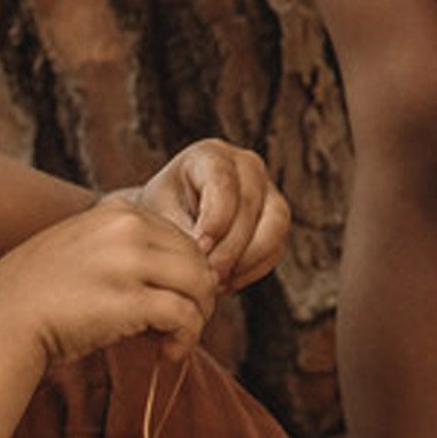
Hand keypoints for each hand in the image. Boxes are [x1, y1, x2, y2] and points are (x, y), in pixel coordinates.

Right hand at [0, 198, 218, 365]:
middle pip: (198, 260)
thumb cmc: (40, 295)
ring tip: (175, 341)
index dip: (185, 274)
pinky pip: (184, 316)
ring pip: (200, 285)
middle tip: (180, 327)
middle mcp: (127, 228)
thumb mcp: (84, 250)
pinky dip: (186, 339)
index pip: (182, 238)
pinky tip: (169, 353)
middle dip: (198, 296)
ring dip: (197, 319)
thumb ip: (129, 250)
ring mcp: (129, 262)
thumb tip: (185, 277)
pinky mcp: (130, 301)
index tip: (170, 302)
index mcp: (118, 212)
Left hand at [127, 139, 291, 291]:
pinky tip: (225, 282)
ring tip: (216, 282)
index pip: (223, 182)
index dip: (215, 218)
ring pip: (275, 226)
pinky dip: (252, 270)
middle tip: (208, 276)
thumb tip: (207, 259)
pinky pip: (275, 248)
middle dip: (230, 247)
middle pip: (251, 205)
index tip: (200, 250)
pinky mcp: (275, 220)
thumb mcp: (161, 217)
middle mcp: (246, 166)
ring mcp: (267, 191)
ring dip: (246, 260)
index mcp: (211, 155)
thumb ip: (182, 233)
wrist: (170, 220)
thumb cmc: (161, 213)